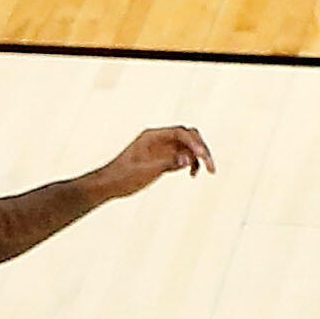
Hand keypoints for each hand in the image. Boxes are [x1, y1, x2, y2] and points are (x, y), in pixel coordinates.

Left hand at [95, 125, 212, 198]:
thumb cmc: (122, 176)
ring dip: (199, 157)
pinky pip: (182, 157)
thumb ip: (168, 163)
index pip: (180, 133)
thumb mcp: (145, 171)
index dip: (195, 143)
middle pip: (188, 137)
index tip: (203, 156)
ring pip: (187, 147)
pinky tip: (192, 174)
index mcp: (152, 136)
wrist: (109, 185)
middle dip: (201, 148)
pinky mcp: (163, 160)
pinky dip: (191, 164)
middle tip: (210, 165)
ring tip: (206, 171)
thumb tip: (188, 159)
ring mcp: (162, 149)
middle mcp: (159, 140)